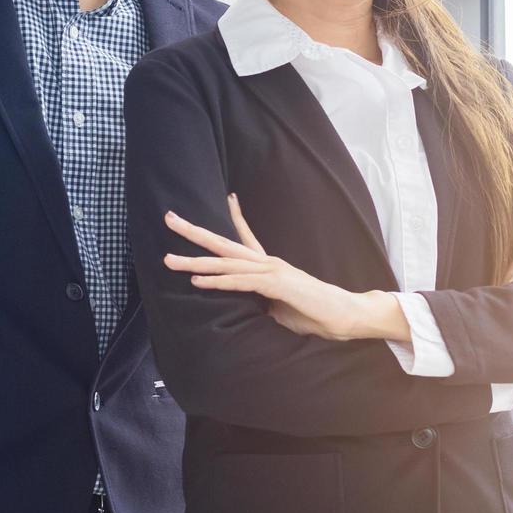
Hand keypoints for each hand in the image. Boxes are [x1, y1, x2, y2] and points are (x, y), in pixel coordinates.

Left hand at [162, 194, 365, 340]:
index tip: (225, 197)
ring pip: (226, 263)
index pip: (245, 236)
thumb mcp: (280, 308)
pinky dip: (218, 281)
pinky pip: (241, 282)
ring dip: (195, 262)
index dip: (234, 216)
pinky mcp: (277, 285)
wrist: (344, 316)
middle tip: (169, 218)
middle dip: (194, 232)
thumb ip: (261, 303)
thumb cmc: (315, 314)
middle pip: (224, 243)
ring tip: (169, 260)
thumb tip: (246, 311)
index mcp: (269, 265)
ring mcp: (272, 271)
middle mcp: (267, 262)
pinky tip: (198, 281)